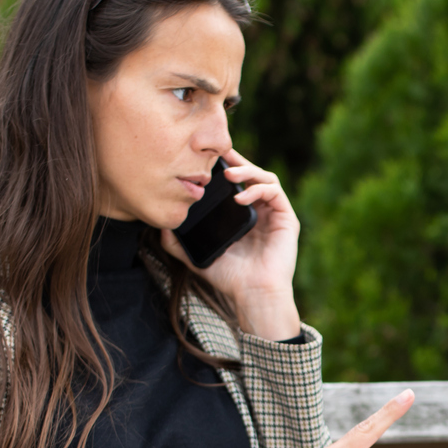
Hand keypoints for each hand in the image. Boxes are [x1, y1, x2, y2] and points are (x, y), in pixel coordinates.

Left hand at [161, 147, 299, 339]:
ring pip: (265, 178)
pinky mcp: (287, 219)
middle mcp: (261, 212)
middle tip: (218, 153)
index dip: (224, 167)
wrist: (253, 295)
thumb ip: (178, 244)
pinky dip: (257, 188)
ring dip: (247, 170)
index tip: (207, 158)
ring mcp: (275, 214)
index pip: (236, 184)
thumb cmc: (230, 279)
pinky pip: (274, 192)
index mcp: (243, 217)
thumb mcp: (197, 257)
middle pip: (252, 174)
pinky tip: (240, 196)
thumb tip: (160, 226)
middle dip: (236, 161)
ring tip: (228, 175)